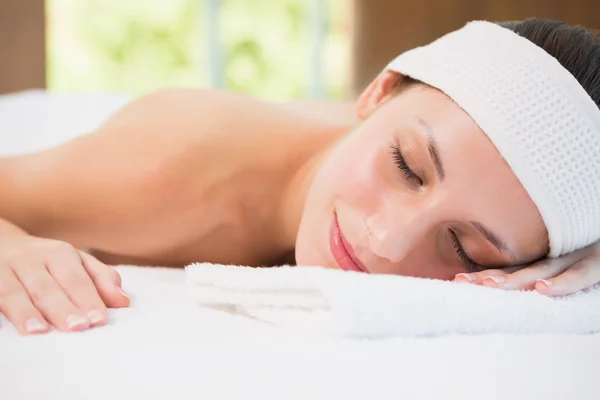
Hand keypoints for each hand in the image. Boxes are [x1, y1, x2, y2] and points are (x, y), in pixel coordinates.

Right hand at [0, 236, 128, 334]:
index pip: (76, 279)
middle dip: (62, 308)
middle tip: (78, 327)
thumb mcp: (77, 262)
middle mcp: (30, 259)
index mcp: (59, 254)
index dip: (87, 299)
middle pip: (46, 287)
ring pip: (12, 292)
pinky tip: (4, 326)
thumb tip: (124, 301)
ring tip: (39, 331)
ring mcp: (2, 269)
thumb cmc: (48, 261)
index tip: (99, 320)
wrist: (1, 244)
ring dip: (25, 312)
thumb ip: (102, 279)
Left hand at [453, 242, 599, 295]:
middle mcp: (555, 251)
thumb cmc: (580, 241)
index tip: (455, 280)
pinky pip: (582, 274)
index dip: (482, 272)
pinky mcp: (598, 261)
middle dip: (488, 275)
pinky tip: (542, 289)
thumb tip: (489, 279)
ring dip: (516, 278)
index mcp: (542, 252)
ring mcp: (576, 253)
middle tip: (461, 281)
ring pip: (542, 268)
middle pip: (517, 265)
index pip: (508, 264)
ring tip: (491, 286)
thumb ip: (530, 264)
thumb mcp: (554, 251)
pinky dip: (563, 283)